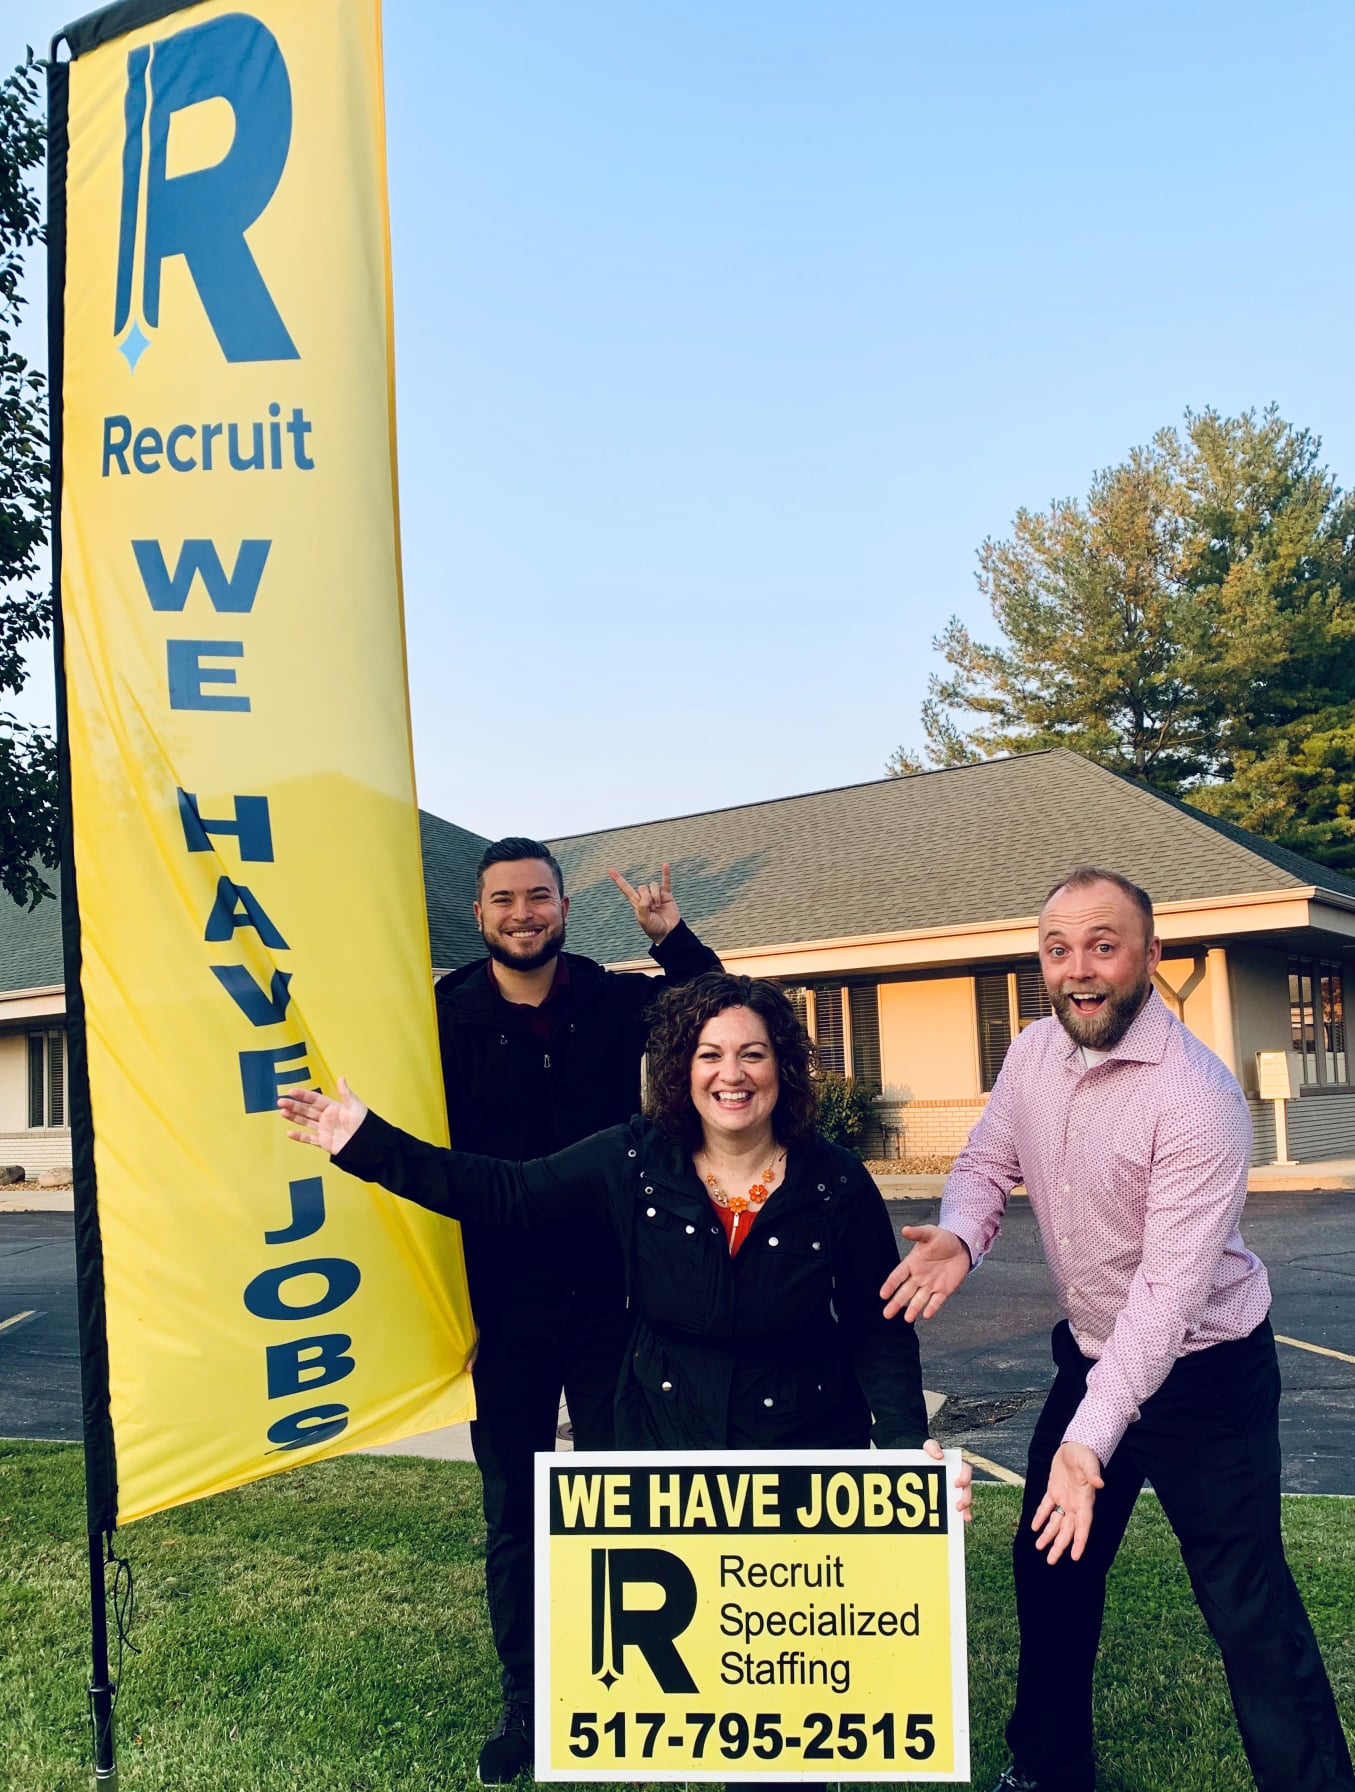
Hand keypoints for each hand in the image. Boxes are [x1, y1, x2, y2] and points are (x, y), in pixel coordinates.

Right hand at [278, 1077, 368, 1156]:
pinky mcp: (324, 1142)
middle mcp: (327, 1118)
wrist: (368, 1144)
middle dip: (293, 1105)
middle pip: (306, 1110)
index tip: (291, 1091)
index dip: (303, 1095)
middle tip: (281, 1101)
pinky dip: (299, 1137)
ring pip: (305, 1122)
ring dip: (293, 1117)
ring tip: (282, 1112)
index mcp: (333, 1107)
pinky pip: (309, 1139)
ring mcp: (324, 1130)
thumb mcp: (355, 1106)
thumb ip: (346, 1093)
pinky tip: (290, 1133)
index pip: (315, 1099)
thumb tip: (341, 1078)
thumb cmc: (365, 1124)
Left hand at [609, 863, 679, 942]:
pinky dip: (665, 874)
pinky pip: (665, 882)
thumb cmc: (654, 928)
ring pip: (653, 885)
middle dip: (647, 897)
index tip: (610, 870)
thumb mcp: (644, 920)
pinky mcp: (666, 895)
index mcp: (636, 903)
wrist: (668, 932)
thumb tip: (646, 896)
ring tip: (658, 907)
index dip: (618, 880)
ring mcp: (656, 895)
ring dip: (656, 896)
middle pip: (642, 887)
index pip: (626, 889)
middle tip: (652, 909)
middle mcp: (645, 897)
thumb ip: (642, 907)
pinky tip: (665, 865)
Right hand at [880, 1226, 970, 1321]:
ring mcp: (930, 1285)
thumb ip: (918, 1233)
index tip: (883, 1295)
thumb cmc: (942, 1239)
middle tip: (886, 1314)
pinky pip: (936, 1301)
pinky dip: (932, 1307)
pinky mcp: (943, 1290)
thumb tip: (905, 1230)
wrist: (961, 1247)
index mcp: (912, 1263)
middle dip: (896, 1303)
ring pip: (919, 1299)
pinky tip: (926, 1315)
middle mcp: (918, 1277)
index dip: (890, 1285)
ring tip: (908, 1319)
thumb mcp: (930, 1233)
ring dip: (913, 1309)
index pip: (898, 1276)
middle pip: (905, 1292)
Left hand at [923, 1438, 972, 1523]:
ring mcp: (954, 1488)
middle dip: (965, 1498)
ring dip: (965, 1508)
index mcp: (957, 1464)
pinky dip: (960, 1513)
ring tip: (962, 1516)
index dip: (964, 1477)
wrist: (918, 1458)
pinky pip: (957, 1506)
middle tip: (958, 1505)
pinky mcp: (948, 1496)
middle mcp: (959, 1477)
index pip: (966, 1470)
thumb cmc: (926, 1452)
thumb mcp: (928, 1446)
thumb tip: (939, 1455)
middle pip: (967, 1488)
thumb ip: (932, 1447)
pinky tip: (960, 1521)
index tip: (956, 1484)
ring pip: (964, 1499)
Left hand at [1031, 1441, 1102, 1564]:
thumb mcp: (1089, 1462)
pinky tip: (1035, 1527)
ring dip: (1048, 1535)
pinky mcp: (1054, 1490)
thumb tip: (1100, 1484)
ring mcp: (1064, 1498)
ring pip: (1056, 1522)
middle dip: (1059, 1545)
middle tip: (1051, 1561)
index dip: (1080, 1542)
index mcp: (1085, 1501)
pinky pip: (1046, 1507)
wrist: (1076, 1443)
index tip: (1075, 1557)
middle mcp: (1075, 1504)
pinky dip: (1041, 1517)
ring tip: (1039, 1548)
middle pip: (1067, 1530)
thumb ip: (1093, 1474)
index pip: (1083, 1526)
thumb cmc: (1085, 1454)